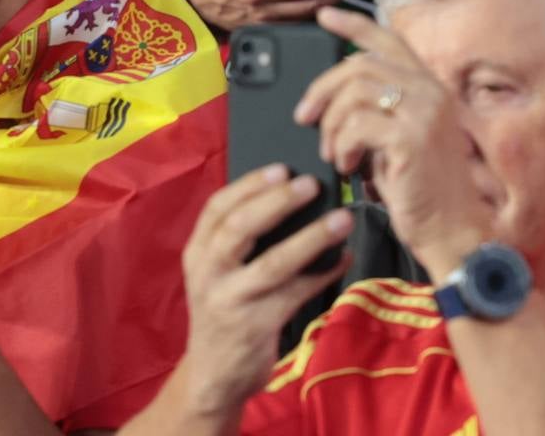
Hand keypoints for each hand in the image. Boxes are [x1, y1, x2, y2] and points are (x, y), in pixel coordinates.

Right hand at [164, 167, 356, 416]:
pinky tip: (345, 258)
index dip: (249, 184)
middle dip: (278, 202)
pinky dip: (325, 273)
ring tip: (343, 219)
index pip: (217, 209)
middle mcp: (208, 274)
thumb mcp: (218, 273)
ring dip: (312, 238)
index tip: (282, 168)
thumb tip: (293, 192)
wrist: (214, 376)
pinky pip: (297, 293)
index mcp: (198, 253)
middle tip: (312, 183)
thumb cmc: (226, 308)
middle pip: (240, 228)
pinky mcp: (256, 326)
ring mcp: (231, 301)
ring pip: (273, 263)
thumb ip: (241, 239)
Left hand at [301, 6, 492, 280]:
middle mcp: (431, 91)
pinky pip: (357, 125)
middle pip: (360, 65)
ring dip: (331, 125)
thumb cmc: (425, 192)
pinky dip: (342, 145)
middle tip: (305, 118)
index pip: (389, 40)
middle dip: (322, 90)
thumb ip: (380, 114)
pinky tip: (348, 165)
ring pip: (354, 93)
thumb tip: (336, 103)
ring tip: (335, 153)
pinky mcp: (411, 138)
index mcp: (430, 87)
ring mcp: (424, 113)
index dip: (353, 24)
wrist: (453, 229)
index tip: (325, 16)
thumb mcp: (401, 141)